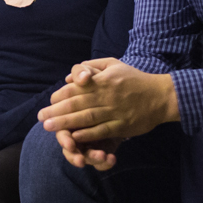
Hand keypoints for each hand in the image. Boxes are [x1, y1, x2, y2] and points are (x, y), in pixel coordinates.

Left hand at [39, 58, 178, 169]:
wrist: (161, 95)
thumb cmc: (134, 79)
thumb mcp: (113, 64)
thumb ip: (92, 66)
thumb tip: (71, 76)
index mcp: (103, 80)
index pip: (76, 88)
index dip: (60, 96)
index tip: (48, 103)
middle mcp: (107, 95)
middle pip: (77, 103)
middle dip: (56, 111)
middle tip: (40, 118)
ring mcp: (115, 111)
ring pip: (86, 118)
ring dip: (66, 123)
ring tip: (49, 127)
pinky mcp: (123, 125)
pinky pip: (102, 130)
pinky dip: (87, 134)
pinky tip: (74, 137)